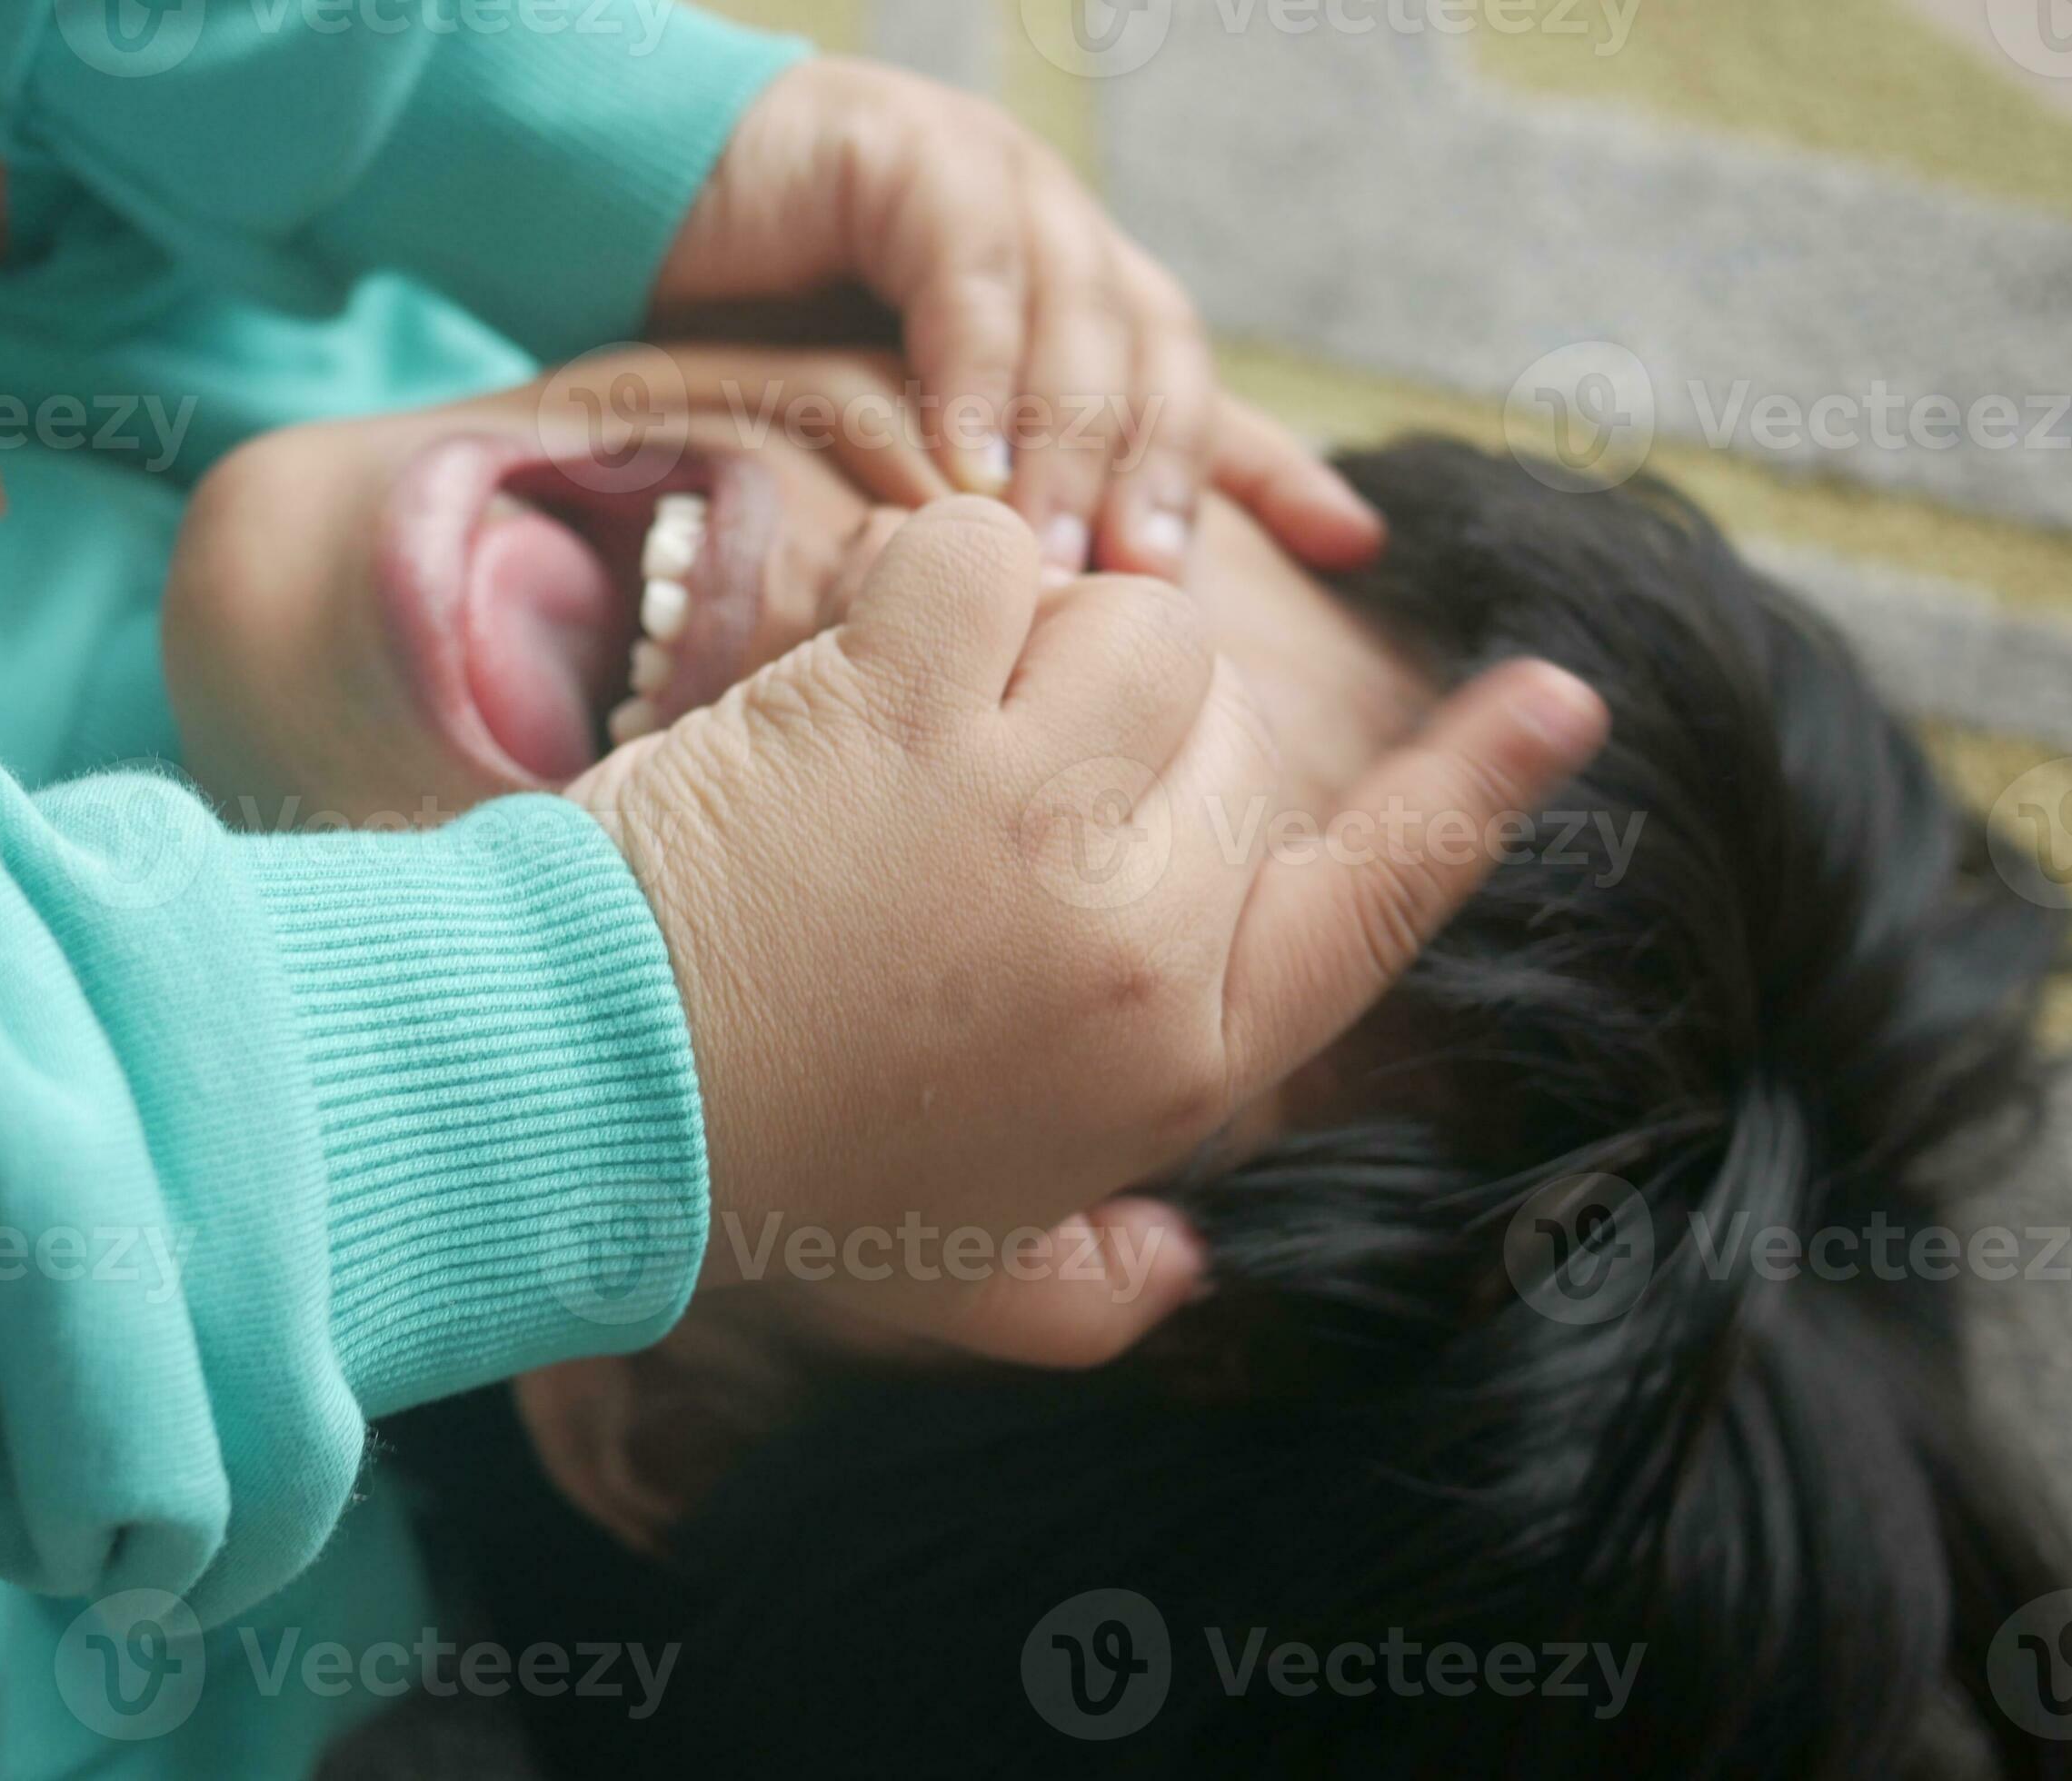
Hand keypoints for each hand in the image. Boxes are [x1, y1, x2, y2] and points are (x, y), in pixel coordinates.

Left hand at [567, 498, 1606, 1367]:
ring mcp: (1029, 804)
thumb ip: (1103, 1288)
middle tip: (971, 791)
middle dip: (1117, 731)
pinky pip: (985, 551)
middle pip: (1229, 722)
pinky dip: (924, 579)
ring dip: (1029, 638)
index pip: (1381, 897)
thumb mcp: (964, 1286)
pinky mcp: (905, 700)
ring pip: (1128, 615)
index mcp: (1181, 1052)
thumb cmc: (774, 1184)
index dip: (1478, 790)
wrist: (583, 1103)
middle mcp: (1140, 924)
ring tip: (913, 727)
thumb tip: (1186, 1267)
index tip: (1559, 695)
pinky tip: (853, 667)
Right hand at [653, 58, 1385, 584]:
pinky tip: (966, 472)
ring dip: (1070, 450)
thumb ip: (979, 518)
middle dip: (1160, 482)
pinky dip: (974, 377)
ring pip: (1078, 320)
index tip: (1354, 546)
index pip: (1197, 391)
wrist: (629, 218)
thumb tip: (1055, 624)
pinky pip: (969, 276)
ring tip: (1053, 562)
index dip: (1274, 464)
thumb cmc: (754, 355)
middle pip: (1156, 358)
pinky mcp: (914, 159)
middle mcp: (1058, 241)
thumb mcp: (890, 453)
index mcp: (1074, 306)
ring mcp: (997, 190)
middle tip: (1150, 599)